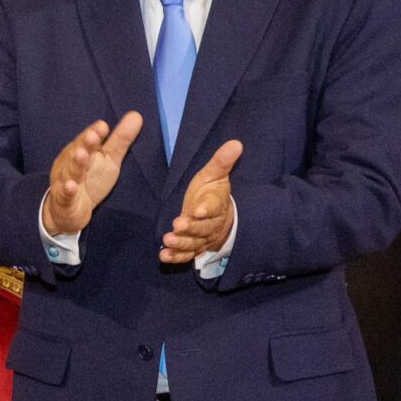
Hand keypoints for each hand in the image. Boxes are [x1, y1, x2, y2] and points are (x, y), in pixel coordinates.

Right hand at [41, 111, 144, 235]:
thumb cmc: (90, 180)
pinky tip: (71, 186)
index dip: (94, 133)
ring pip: (70, 172)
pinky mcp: (64, 201)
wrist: (68, 212)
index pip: (87, 140)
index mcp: (80, 151)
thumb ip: (120, 140)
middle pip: (77, 152)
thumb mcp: (109, 160)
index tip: (103, 126)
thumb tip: (136, 114)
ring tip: (82, 155)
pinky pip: (65, 195)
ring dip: (75, 164)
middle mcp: (70, 164)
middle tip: (93, 135)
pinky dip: (67, 190)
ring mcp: (65, 181)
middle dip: (84, 144)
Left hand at [161, 139, 241, 263]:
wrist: (219, 217)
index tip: (198, 209)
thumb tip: (236, 143)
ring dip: (181, 243)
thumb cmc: (211, 192)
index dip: (206, 209)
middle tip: (178, 224)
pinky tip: (164, 256)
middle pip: (202, 228)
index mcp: (216, 204)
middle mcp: (210, 224)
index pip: (213, 206)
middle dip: (191, 227)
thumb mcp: (214, 175)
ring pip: (193, 243)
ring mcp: (202, 238)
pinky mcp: (193, 248)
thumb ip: (221, 162)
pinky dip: (176, 257)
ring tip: (168, 240)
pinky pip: (186, 255)